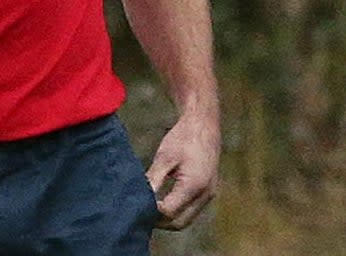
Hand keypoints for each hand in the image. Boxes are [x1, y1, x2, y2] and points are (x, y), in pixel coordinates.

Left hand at [146, 110, 219, 229]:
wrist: (203, 123)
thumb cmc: (183, 137)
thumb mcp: (164, 158)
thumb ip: (153, 181)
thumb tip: (139, 201)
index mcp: (194, 185)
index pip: (169, 212)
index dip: (151, 213)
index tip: (136, 205)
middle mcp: (205, 194)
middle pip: (179, 223)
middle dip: (159, 222)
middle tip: (141, 213)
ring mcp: (209, 193)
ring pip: (186, 218)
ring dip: (168, 218)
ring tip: (149, 208)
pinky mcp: (209, 190)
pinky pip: (191, 209)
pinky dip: (177, 210)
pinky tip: (162, 201)